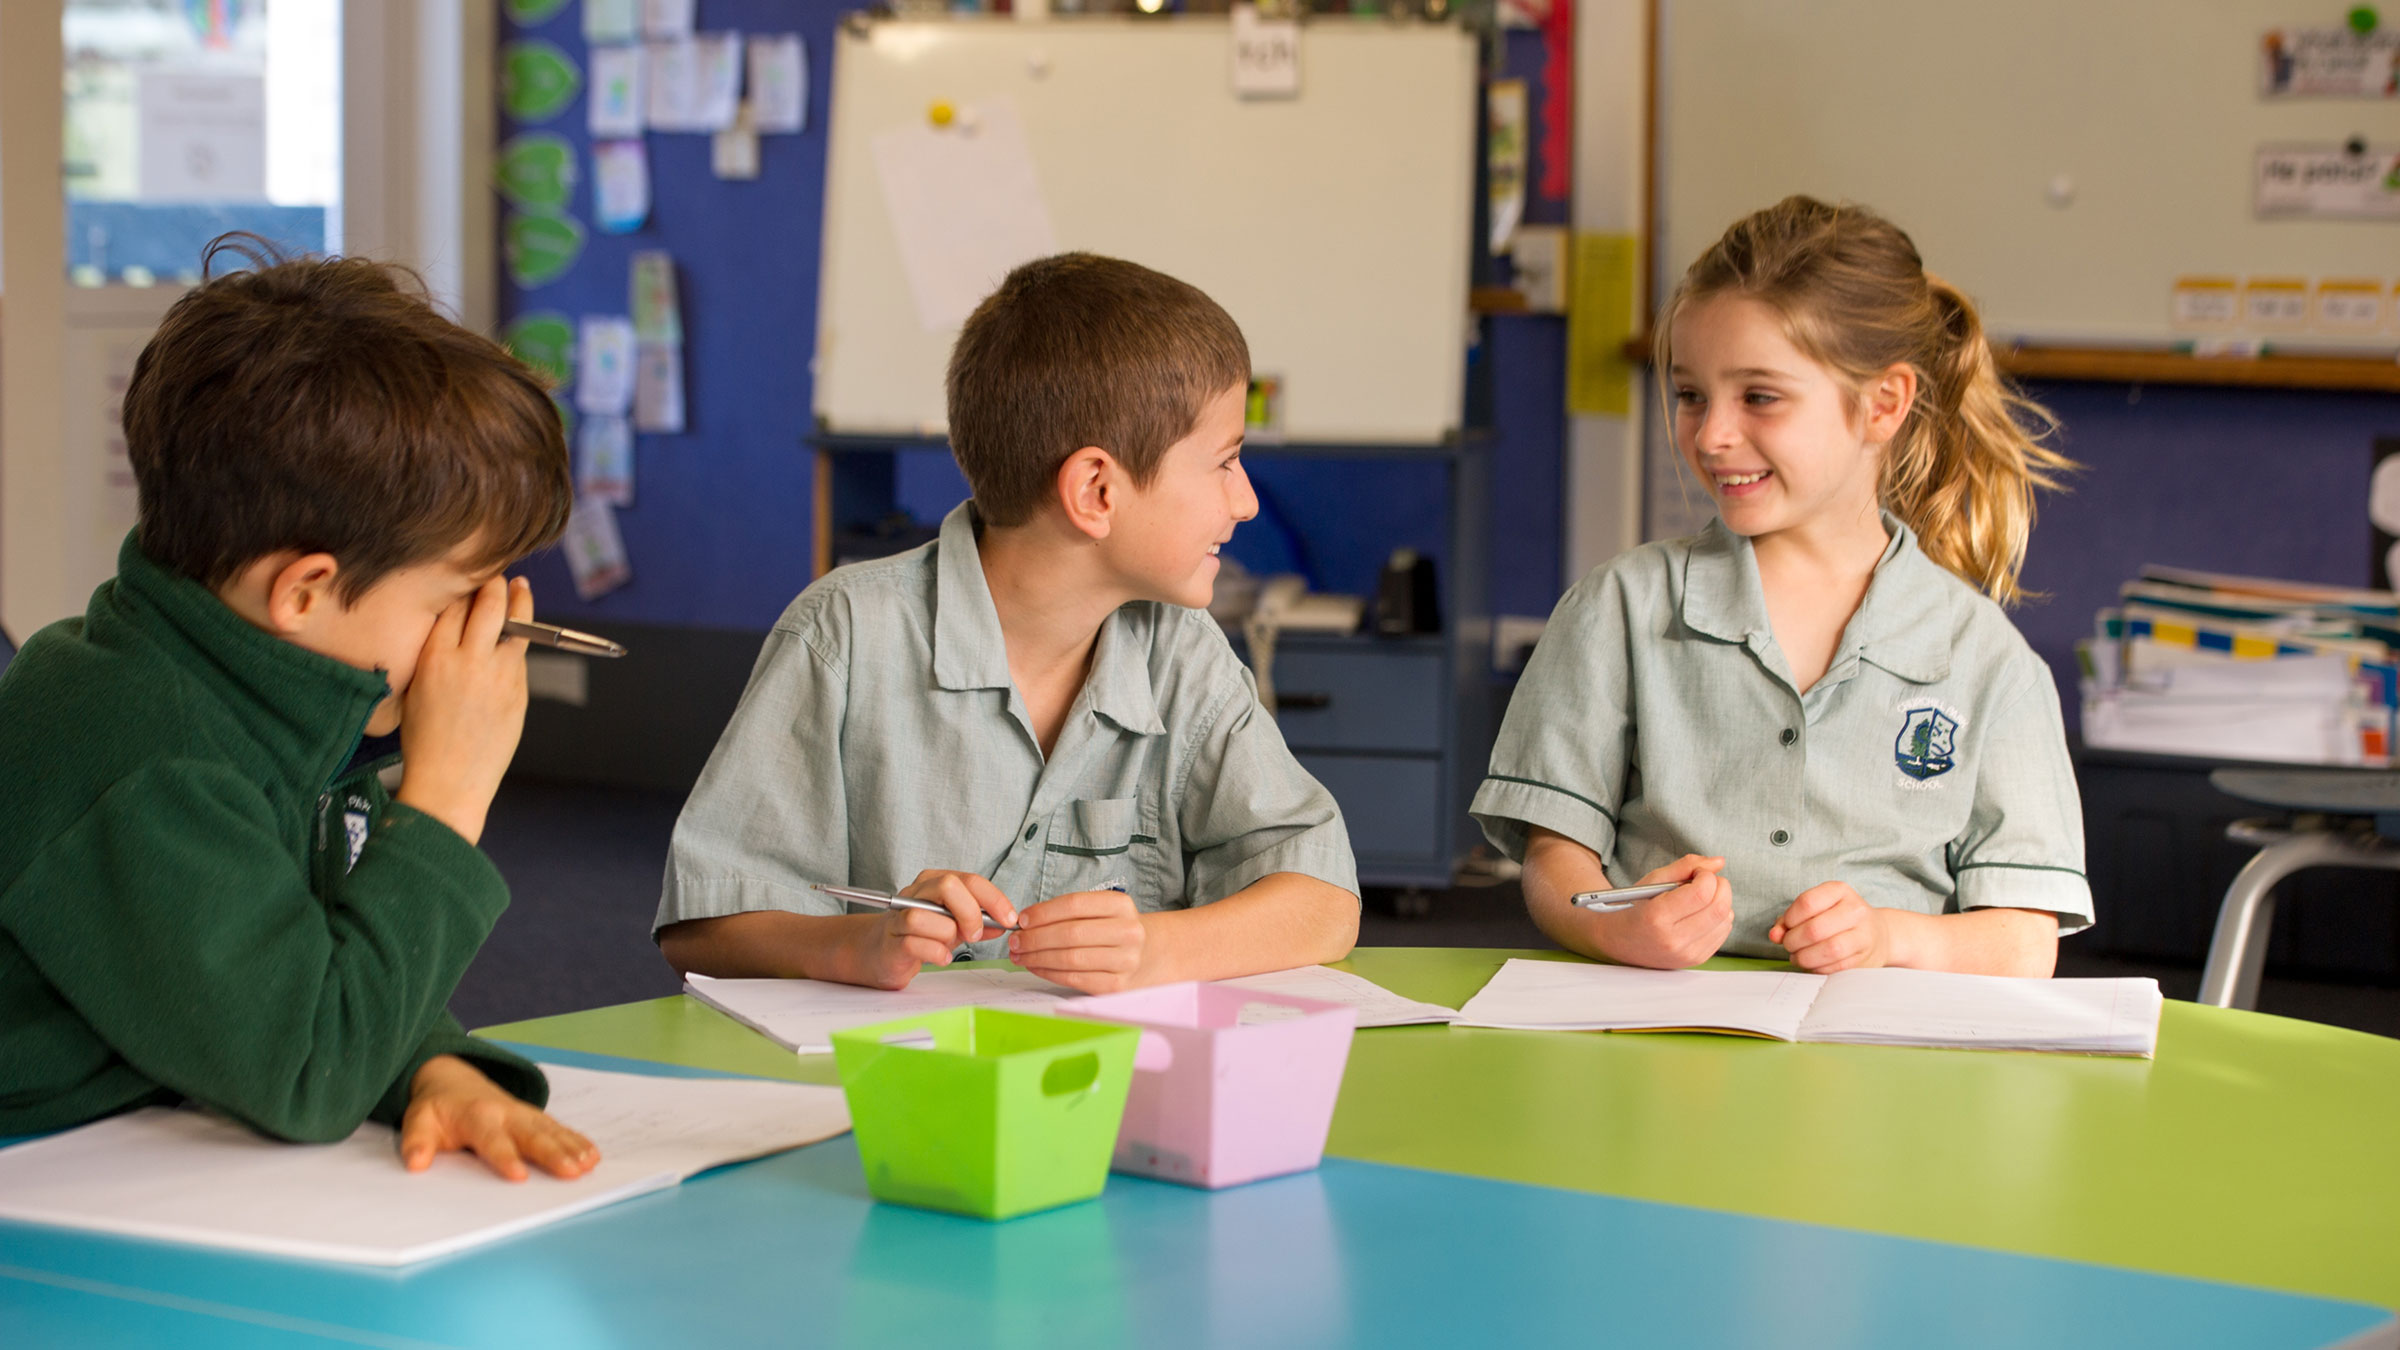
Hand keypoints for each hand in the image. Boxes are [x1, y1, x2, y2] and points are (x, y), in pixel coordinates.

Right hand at [396, 576, 533, 844]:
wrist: (449, 782)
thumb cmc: (424, 739)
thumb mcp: (414, 688)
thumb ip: (434, 654)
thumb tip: (453, 625)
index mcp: (434, 658)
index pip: (454, 606)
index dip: (464, 588)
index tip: (469, 576)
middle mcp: (468, 661)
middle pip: (488, 604)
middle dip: (495, 583)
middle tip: (498, 573)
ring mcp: (499, 675)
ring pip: (515, 625)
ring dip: (520, 601)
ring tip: (521, 587)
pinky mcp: (519, 691)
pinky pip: (520, 656)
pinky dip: (518, 641)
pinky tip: (519, 631)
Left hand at [399, 1055, 598, 1181]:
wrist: (452, 1078)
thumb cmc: (437, 1107)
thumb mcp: (418, 1120)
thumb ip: (416, 1141)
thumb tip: (416, 1163)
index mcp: (477, 1117)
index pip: (493, 1140)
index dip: (505, 1157)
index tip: (519, 1176)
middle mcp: (506, 1113)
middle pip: (532, 1135)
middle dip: (553, 1153)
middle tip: (571, 1171)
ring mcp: (523, 1114)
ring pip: (551, 1131)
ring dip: (571, 1148)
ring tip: (588, 1165)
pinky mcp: (534, 1118)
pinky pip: (558, 1129)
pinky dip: (576, 1141)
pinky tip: (592, 1155)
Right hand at [841, 870, 1018, 990]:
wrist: (881, 954)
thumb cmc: (920, 936)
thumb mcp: (955, 925)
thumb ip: (979, 922)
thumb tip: (1005, 923)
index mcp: (934, 883)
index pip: (970, 880)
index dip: (994, 899)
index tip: (1009, 919)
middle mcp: (915, 894)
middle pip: (948, 886)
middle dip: (970, 912)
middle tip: (975, 934)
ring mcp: (899, 917)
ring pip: (925, 916)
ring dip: (947, 934)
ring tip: (950, 946)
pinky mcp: (891, 942)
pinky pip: (915, 943)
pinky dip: (935, 953)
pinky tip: (941, 957)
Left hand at [1007, 889, 1150, 993]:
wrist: (1150, 955)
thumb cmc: (1115, 930)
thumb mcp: (1102, 911)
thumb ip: (1070, 913)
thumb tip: (1027, 922)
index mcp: (1121, 905)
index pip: (1074, 904)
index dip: (1043, 912)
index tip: (1022, 919)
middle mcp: (1128, 932)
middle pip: (1070, 933)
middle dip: (1035, 938)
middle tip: (1015, 941)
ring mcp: (1125, 961)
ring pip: (1070, 958)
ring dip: (1038, 957)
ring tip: (1020, 955)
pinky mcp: (1117, 985)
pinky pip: (1074, 978)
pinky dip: (1049, 973)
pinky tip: (1036, 967)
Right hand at [1579, 854, 1732, 969]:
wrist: (1620, 941)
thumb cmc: (1635, 907)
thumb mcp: (1652, 881)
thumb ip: (1685, 866)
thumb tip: (1718, 862)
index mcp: (1656, 917)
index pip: (1701, 892)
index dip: (1706, 875)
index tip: (1697, 872)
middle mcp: (1673, 939)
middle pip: (1719, 907)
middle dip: (1720, 886)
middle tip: (1706, 881)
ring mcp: (1686, 953)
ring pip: (1726, 919)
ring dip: (1720, 901)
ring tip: (1701, 898)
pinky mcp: (1696, 959)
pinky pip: (1723, 932)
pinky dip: (1719, 917)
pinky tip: (1702, 913)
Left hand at [1770, 881, 1889, 972]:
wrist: (1877, 934)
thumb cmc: (1837, 919)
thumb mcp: (1816, 909)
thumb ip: (1790, 919)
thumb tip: (1775, 935)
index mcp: (1840, 891)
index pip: (1807, 903)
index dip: (1790, 919)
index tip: (1786, 927)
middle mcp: (1856, 910)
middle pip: (1815, 929)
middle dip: (1793, 941)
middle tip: (1789, 945)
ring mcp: (1864, 934)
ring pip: (1829, 949)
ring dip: (1805, 957)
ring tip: (1797, 957)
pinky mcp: (1866, 957)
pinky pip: (1837, 966)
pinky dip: (1818, 968)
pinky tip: (1812, 964)